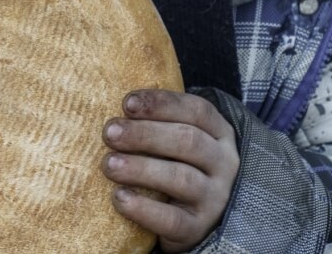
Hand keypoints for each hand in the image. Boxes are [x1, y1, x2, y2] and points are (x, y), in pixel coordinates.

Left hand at [102, 89, 238, 252]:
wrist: (196, 216)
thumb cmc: (176, 163)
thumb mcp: (176, 139)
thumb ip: (156, 121)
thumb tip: (116, 108)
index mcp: (218, 133)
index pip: (196, 111)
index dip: (162, 103)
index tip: (127, 103)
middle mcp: (223, 163)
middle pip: (188, 141)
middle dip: (145, 134)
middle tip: (109, 133)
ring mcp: (214, 198)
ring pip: (181, 179)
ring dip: (141, 168)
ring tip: (109, 164)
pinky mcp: (198, 228)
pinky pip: (173, 220)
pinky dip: (144, 208)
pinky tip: (119, 197)